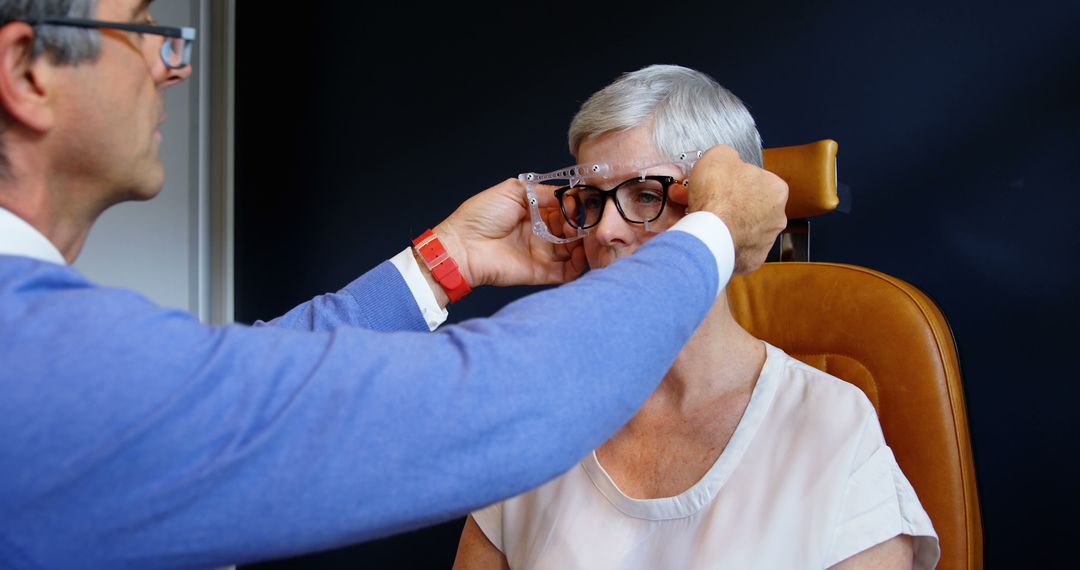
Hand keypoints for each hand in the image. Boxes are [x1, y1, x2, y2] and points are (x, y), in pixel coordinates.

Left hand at [433, 178, 586, 290]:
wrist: (462, 246)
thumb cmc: (480, 216)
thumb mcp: (513, 191)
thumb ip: (543, 191)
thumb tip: (569, 194)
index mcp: (535, 211)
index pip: (565, 208)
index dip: (576, 205)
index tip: (582, 202)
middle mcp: (541, 232)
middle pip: (572, 229)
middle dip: (581, 224)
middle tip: (580, 221)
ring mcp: (542, 253)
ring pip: (574, 250)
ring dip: (584, 243)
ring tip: (586, 235)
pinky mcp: (541, 273)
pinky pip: (567, 272)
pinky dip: (580, 264)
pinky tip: (582, 253)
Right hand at [668, 145, 787, 274]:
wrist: (710, 234)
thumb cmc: (718, 197)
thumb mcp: (719, 155)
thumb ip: (727, 155)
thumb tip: (725, 159)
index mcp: (776, 189)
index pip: (755, 179)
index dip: (731, 179)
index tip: (716, 181)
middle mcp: (776, 217)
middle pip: (747, 205)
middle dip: (725, 202)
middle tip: (704, 199)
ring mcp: (764, 241)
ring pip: (739, 227)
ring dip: (722, 222)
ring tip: (698, 217)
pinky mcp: (750, 260)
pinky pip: (733, 247)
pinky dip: (719, 241)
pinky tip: (705, 235)